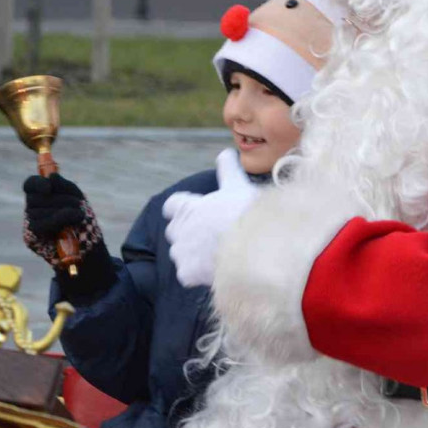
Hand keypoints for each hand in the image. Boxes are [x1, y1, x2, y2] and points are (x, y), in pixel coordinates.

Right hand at [23, 174, 110, 289]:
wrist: (87, 244)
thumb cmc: (80, 218)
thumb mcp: (77, 198)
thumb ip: (65, 186)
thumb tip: (52, 177)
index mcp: (41, 195)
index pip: (30, 184)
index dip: (37, 184)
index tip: (49, 188)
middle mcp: (32, 208)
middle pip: (35, 197)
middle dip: (60, 199)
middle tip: (79, 205)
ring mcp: (30, 222)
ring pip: (37, 211)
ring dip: (63, 210)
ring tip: (79, 216)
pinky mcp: (31, 237)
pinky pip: (40, 225)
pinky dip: (59, 220)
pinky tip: (73, 220)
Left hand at [163, 149, 261, 287]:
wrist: (255, 248)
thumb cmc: (246, 213)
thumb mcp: (238, 186)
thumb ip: (228, 169)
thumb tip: (226, 151)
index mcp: (189, 207)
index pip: (172, 205)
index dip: (182, 209)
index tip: (195, 212)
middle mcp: (180, 229)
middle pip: (174, 231)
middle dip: (187, 233)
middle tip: (211, 236)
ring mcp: (181, 253)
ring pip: (180, 254)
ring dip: (192, 255)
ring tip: (216, 256)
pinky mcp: (187, 274)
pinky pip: (187, 275)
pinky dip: (198, 275)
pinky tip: (217, 273)